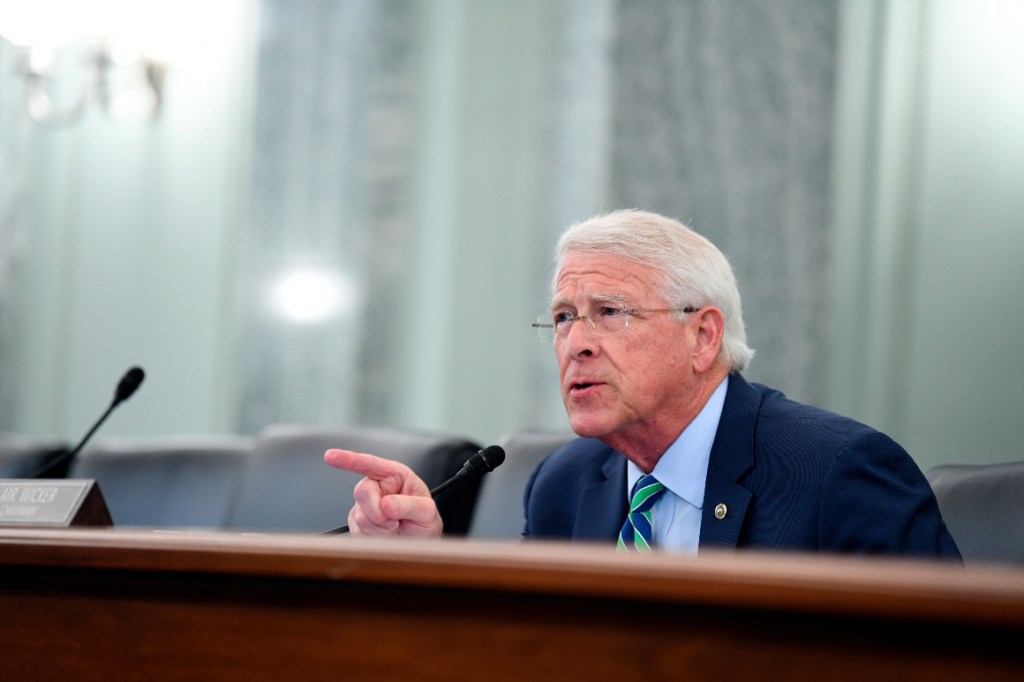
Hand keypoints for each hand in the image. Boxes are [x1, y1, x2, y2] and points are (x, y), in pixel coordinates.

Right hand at [324, 449, 442, 537]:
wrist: (420, 542)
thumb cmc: (425, 521)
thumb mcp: (426, 512)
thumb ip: (409, 506)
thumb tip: (386, 505)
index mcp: (394, 475)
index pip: (369, 464)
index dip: (348, 459)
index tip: (330, 456)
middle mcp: (377, 486)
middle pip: (362, 492)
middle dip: (378, 512)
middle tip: (395, 522)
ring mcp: (365, 505)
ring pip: (360, 516)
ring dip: (380, 527)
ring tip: (395, 527)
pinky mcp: (357, 522)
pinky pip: (358, 530)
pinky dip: (375, 536)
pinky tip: (386, 534)